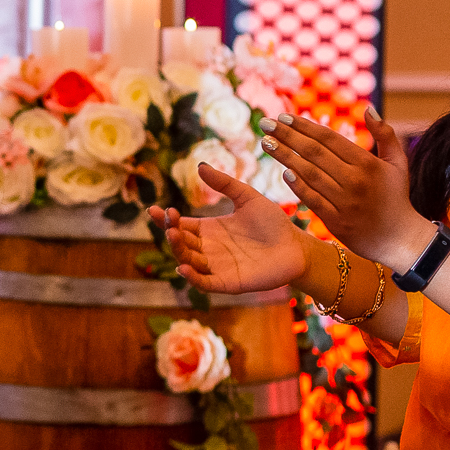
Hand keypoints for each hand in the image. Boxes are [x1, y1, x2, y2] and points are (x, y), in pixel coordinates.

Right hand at [154, 171, 306, 296]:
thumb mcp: (247, 197)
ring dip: (178, 250)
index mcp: (210, 230)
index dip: (165, 220)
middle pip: (181, 243)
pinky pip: (205, 283)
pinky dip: (192, 278)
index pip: (180, 226)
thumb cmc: (273, 222)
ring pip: (188, 262)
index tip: (153, 210)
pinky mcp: (229, 283)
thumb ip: (225, 183)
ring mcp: (217, 267)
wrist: (296, 246)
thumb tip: (200, 165)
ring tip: (173, 235)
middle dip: (170, 232)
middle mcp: (209, 250)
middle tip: (169, 219)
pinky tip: (183, 268)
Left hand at [265, 107, 432, 270]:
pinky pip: (312, 199)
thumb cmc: (396, 197)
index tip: (284, 117)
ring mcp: (345, 201)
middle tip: (266, 124)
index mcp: (367, 163)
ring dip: (285, 157)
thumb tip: (368, 108)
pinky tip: (282, 172)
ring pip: (310, 174)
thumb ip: (385, 134)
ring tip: (266, 143)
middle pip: (314, 153)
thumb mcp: (398, 163)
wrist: (400, 239)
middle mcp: (355, 180)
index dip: (305, 126)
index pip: (329, 139)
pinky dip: (297, 186)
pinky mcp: (336, 221)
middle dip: (287, 136)